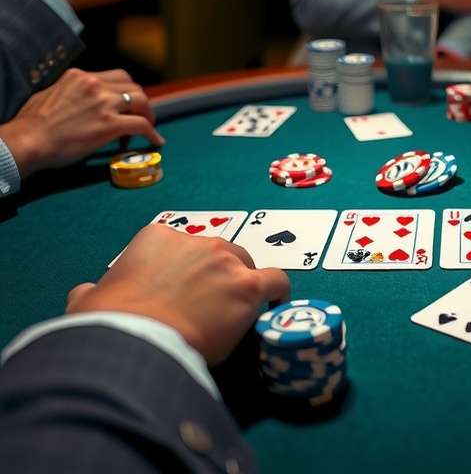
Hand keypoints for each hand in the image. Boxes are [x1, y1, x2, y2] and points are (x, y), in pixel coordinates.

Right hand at [0, 68, 163, 177]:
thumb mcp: (50, 95)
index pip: (114, 77)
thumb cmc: (32, 124)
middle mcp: (94, 84)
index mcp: (80, 76)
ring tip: (148, 127)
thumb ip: (69, 92)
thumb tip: (77, 100)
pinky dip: (152, 133)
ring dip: (148, 114)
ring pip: (141, 100)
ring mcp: (104, 103)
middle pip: (132, 85)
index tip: (125, 105)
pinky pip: (142, 125)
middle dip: (139, 101)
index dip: (124, 92)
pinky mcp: (110, 124)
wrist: (29, 140)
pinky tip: (156, 141)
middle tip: (140, 116)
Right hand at [66, 225, 290, 364]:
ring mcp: (225, 261)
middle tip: (211, 305)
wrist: (133, 340)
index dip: (185, 272)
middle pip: (219, 254)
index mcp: (157, 238)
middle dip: (217, 276)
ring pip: (246, 266)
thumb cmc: (109, 322)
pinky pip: (276, 281)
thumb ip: (91, 291)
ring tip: (239, 309)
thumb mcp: (88, 300)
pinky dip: (278, 291)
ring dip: (243, 284)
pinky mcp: (247, 286)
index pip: (181, 249)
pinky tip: (275, 303)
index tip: (182, 293)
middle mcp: (195, 241)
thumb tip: (84, 292)